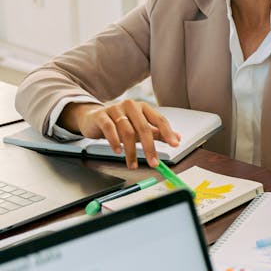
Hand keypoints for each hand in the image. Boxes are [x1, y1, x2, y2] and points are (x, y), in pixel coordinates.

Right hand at [61, 100, 179, 168]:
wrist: (93, 117)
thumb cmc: (120, 123)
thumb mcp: (140, 127)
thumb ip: (158, 133)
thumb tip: (178, 138)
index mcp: (143, 107)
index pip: (159, 119)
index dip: (168, 133)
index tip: (175, 145)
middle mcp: (131, 105)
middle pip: (144, 128)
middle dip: (150, 148)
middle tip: (153, 163)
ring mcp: (115, 109)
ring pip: (127, 132)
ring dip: (131, 151)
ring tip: (132, 164)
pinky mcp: (101, 115)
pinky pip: (110, 129)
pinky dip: (115, 142)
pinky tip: (118, 151)